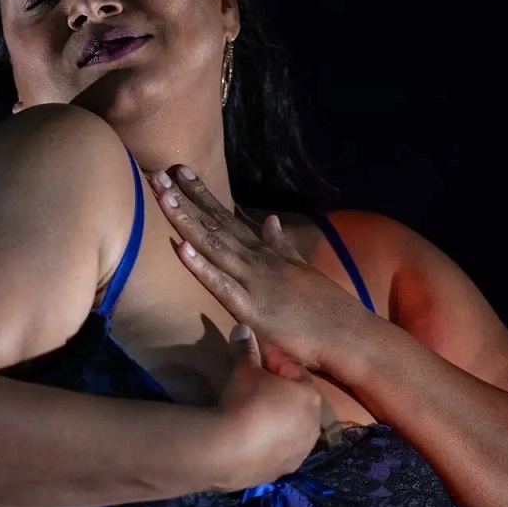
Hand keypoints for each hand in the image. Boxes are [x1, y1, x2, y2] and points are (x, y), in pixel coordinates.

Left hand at [149, 165, 368, 375]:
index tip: (180, 172)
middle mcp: (257, 261)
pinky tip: (180, 248)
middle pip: (215, 224)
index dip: (202, 196)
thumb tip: (269, 220)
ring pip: (213, 246)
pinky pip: (220, 285)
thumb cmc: (326, 310)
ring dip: (186, 221)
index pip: (227, 218)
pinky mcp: (253, 309)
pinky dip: (200, 266)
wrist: (350, 334)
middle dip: (185, 200)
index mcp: (265, 254)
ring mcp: (255, 282)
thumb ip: (281, 245)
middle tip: (157, 173)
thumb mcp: (301, 269)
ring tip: (163, 197)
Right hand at [210, 325, 321, 491]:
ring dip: (278, 419)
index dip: (275, 361)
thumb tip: (242, 328)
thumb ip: (246, 349)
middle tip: (256, 384)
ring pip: (292, 429)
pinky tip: (252, 439)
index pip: (295, 371)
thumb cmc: (246, 401)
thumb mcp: (244, 370)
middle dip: (280, 391)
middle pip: (297, 402)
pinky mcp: (284, 471)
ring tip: (254, 414)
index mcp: (310, 396)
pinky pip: (280, 450)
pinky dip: (270, 442)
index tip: (258, 356)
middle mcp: (313, 425)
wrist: (230, 450)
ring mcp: (300, 451)